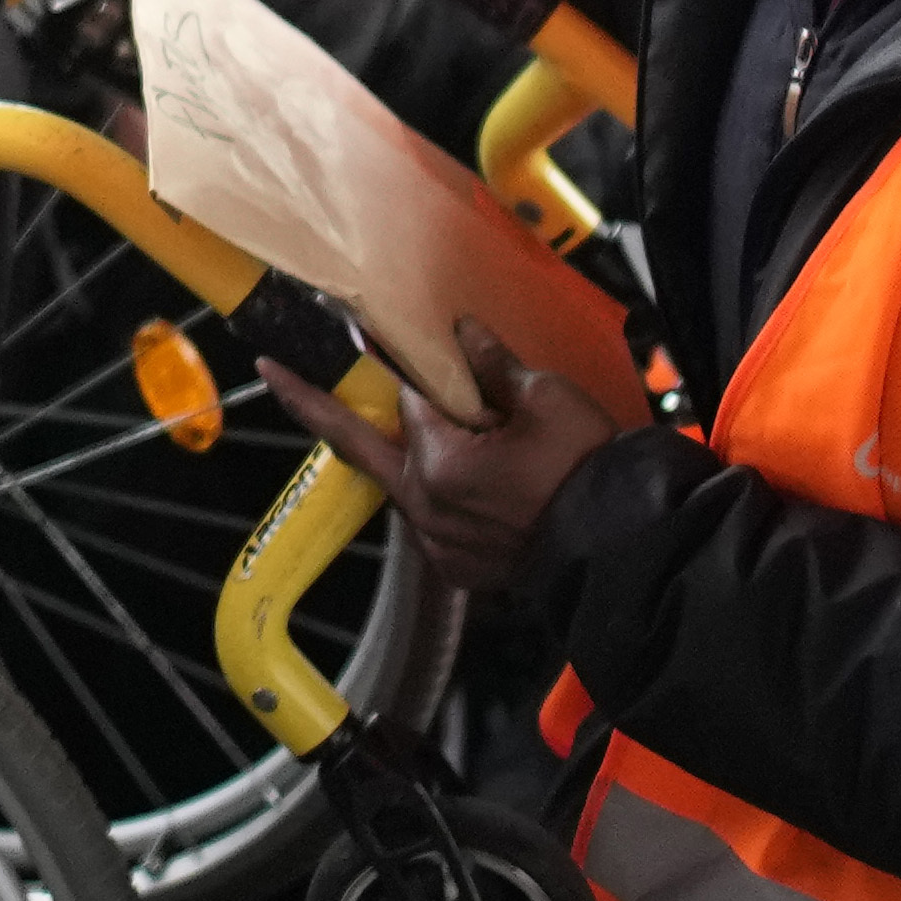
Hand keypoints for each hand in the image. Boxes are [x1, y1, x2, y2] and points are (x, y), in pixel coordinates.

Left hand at [264, 323, 628, 597]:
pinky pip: (433, 520)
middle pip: (366, 446)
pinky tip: (481, 483)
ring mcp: (439, 543)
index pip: (406, 400)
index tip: (359, 332)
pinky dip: (443, 495)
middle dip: (321, 409)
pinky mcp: (458, 568)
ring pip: (406, 484)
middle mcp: (425, 508)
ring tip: (447, 434)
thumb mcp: (547, 402)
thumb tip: (464, 334)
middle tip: (275, 375)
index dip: (401, 364)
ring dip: (413, 455)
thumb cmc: (591, 474)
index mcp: (439, 464)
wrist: (625, 551)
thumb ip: (493, 366)